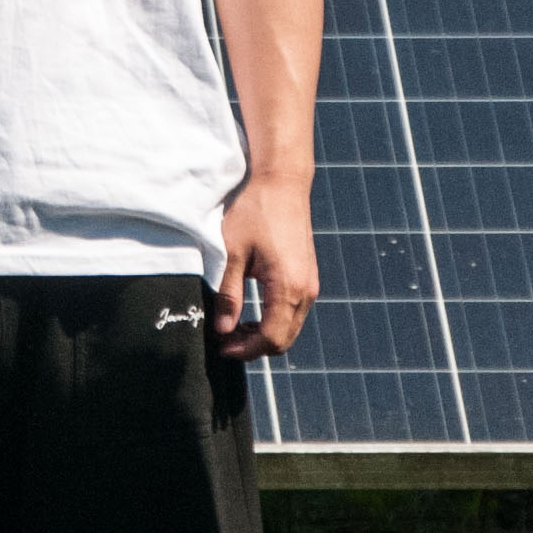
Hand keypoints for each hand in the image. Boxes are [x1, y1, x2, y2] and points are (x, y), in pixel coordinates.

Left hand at [213, 177, 316, 358]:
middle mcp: (306, 291)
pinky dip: (274, 321)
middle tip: (225, 341)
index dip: (245, 350)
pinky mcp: (308, 277)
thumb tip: (223, 329)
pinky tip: (252, 313)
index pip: (270, 338)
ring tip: (234, 328)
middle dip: (254, 347)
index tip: (221, 348)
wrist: (282, 183)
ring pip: (290, 328)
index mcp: (288, 287)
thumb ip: (228, 294)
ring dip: (264, 334)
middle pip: (284, 339)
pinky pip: (294, 312)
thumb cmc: (254, 212)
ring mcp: (310, 284)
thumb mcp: (232, 253)